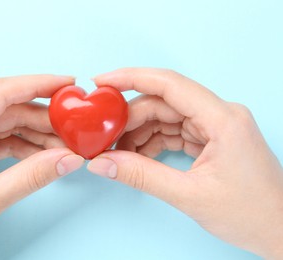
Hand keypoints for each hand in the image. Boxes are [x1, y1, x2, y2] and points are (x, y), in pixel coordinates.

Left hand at [0, 75, 84, 258]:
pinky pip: (3, 139)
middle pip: (8, 108)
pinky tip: (45, 155)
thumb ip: (30, 178)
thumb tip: (68, 159)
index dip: (37, 84)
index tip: (67, 84)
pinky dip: (26, 146)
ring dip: (38, 132)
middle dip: (44, 116)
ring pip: (8, 123)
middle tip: (74, 127)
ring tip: (64, 145)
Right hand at [88, 68, 282, 257]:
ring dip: (139, 132)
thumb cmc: (250, 213)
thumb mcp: (190, 196)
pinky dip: (152, 142)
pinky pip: (173, 131)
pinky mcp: (210, 138)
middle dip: (130, 118)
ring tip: (117, 152)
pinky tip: (137, 157)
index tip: (102, 82)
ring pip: (165, 117)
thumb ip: (142, 176)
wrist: (278, 231)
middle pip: (163, 103)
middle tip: (104, 136)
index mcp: (222, 119)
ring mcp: (215, 126)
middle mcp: (219, 115)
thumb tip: (102, 163)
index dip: (131, 78)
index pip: (169, 84)